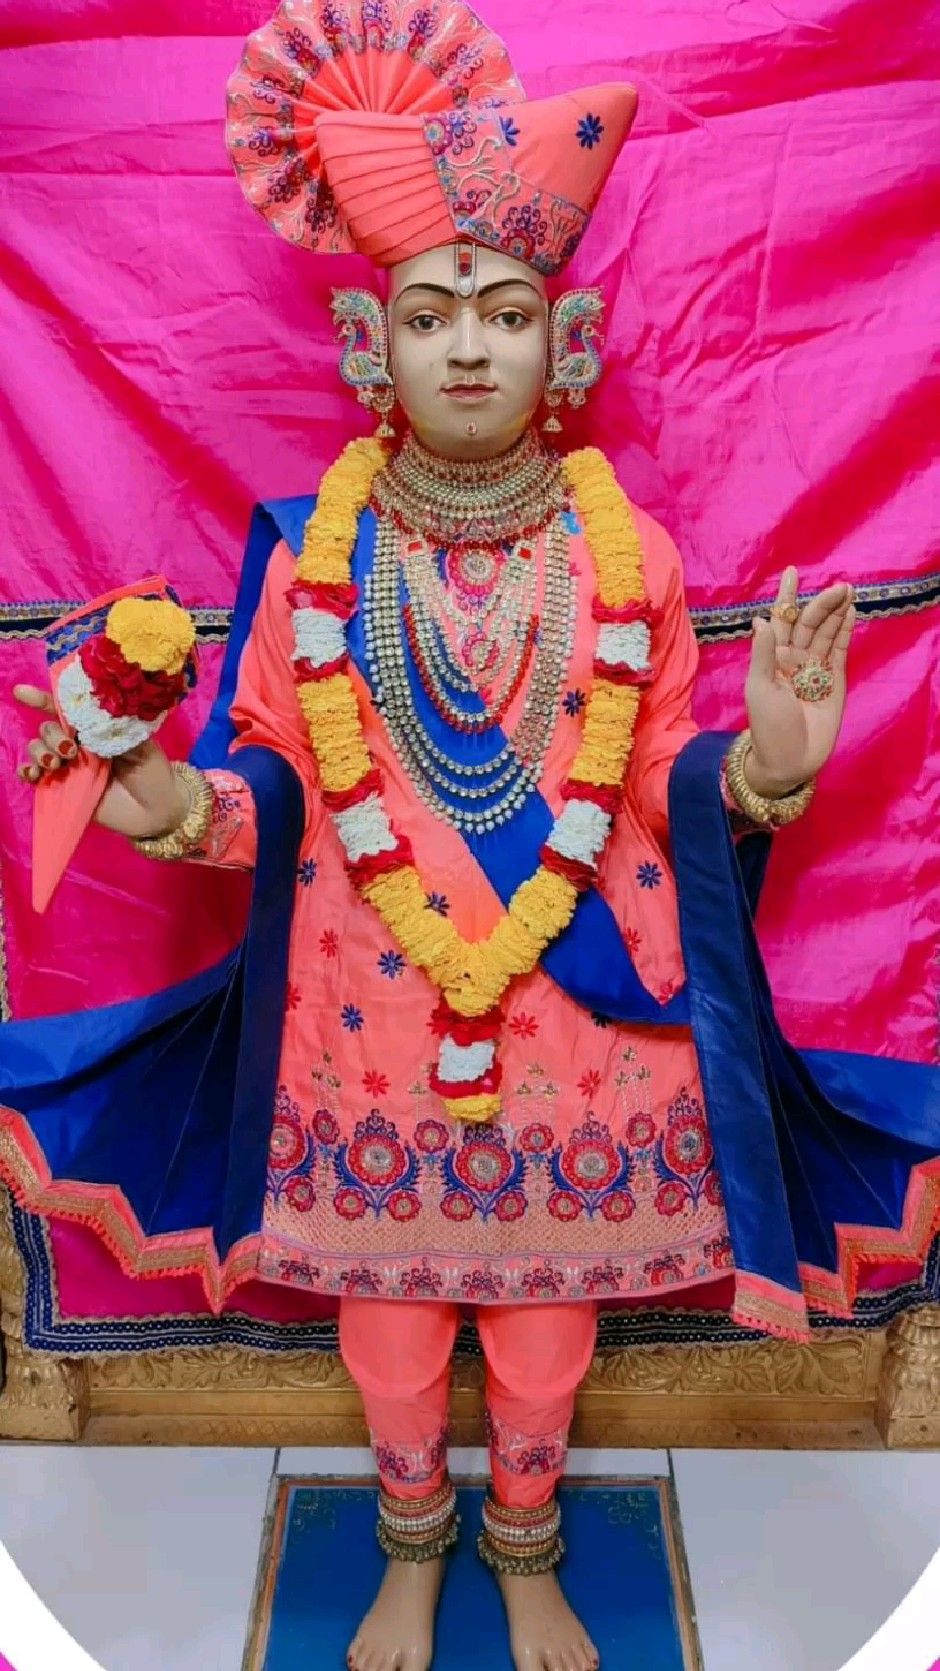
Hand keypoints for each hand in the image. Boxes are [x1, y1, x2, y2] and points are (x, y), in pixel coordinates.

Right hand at [12, 685, 188, 838]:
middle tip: (71, 749)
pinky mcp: (62, 789)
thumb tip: (92, 711)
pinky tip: (33, 773)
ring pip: (38, 749)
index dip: (42, 699)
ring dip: (39, 751)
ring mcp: (68, 766)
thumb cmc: (153, 771)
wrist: (156, 810)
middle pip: (47, 729)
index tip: (22, 693)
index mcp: (95, 727)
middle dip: (51, 735)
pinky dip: (27, 771)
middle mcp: (78, 744)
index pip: (64, 708)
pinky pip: (34, 776)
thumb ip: (115, 724)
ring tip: (56, 762)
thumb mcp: (140, 740)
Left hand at [744, 567, 856, 796]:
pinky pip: (839, 651)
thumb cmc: (767, 726)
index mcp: (772, 657)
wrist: (789, 759)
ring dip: (837, 613)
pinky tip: (851, 614)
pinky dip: (845, 632)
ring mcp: (815, 669)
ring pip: (827, 634)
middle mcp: (794, 658)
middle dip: (823, 604)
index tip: (792, 571)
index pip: (781, 619)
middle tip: (839, 587)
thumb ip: (763, 654)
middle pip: (810, 623)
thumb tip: (761, 619)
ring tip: (848, 592)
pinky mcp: (834, 681)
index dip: (786, 596)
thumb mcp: (759, 688)